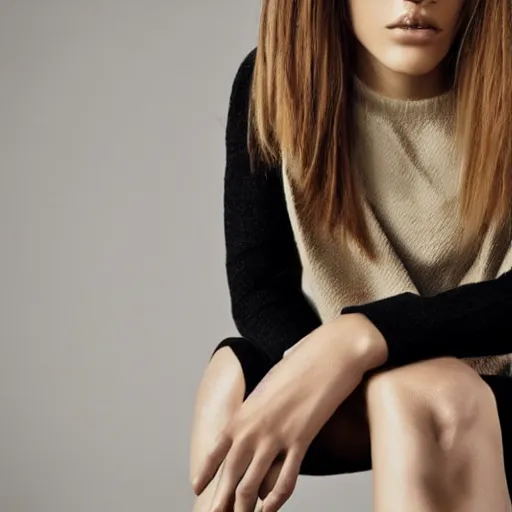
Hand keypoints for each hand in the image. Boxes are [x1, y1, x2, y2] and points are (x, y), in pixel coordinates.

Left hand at [192, 313, 387, 511]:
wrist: (327, 354)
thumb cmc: (298, 365)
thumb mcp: (267, 385)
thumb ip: (257, 408)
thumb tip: (253, 424)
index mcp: (243, 411)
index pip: (216, 449)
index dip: (206, 472)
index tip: (196, 487)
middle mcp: (254, 427)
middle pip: (231, 474)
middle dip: (221, 500)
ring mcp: (276, 435)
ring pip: (253, 484)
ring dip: (245, 507)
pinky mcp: (301, 440)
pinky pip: (285, 479)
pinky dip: (275, 499)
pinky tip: (269, 509)